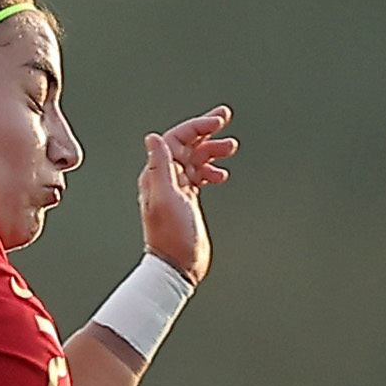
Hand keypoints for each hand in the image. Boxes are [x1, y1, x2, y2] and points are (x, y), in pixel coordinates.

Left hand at [136, 106, 235, 282]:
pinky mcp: (187, 201)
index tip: (217, 121)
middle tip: (225, 120)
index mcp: (157, 174)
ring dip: (212, 150)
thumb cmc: (172, 237)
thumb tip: (153, 138)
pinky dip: (211, 171)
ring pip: (196, 159)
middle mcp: (165, 178)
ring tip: (231, 148)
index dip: (196, 127)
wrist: (177, 265)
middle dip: (206, 131)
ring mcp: (177, 189)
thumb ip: (159, 167)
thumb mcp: (166, 198)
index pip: (176, 140)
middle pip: (186, 145)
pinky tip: (221, 174)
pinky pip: (199, 176)